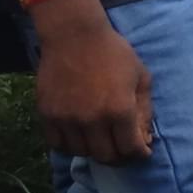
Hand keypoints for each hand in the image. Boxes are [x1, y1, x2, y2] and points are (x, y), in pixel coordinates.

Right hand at [33, 0, 152, 164]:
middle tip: (123, 150)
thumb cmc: (114, 53)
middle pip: (106, 156)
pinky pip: (58, 144)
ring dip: (95, 151)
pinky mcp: (47, 115)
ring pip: (82, 152)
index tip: (142, 152)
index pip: (130, 148)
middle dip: (120, 157)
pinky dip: (71, 146)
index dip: (140, 154)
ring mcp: (67, 119)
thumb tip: (144, 138)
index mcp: (120, 109)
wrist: (74, 36)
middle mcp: (92, 119)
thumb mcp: (140, 77)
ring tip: (102, 142)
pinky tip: (81, 137)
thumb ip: (144, 110)